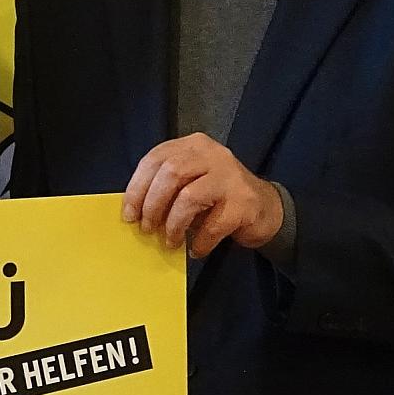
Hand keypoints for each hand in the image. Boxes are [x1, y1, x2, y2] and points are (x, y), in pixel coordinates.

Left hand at [123, 133, 284, 257]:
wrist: (265, 208)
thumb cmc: (217, 197)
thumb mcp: (189, 182)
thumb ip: (164, 187)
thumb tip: (134, 212)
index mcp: (192, 145)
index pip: (154, 159)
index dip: (136, 188)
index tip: (128, 214)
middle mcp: (212, 154)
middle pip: (170, 174)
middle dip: (152, 205)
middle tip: (147, 228)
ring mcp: (231, 176)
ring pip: (189, 197)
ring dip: (173, 224)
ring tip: (170, 241)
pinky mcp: (245, 202)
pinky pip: (213, 225)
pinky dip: (200, 241)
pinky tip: (196, 248)